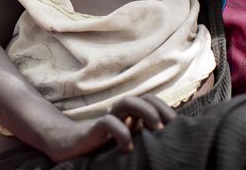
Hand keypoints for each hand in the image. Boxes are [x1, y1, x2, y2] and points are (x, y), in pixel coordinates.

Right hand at [42, 94, 176, 162]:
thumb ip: (140, 137)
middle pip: (143, 98)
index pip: (151, 101)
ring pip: (127, 102)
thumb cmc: (99, 146)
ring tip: (156, 130)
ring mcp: (107, 119)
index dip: (165, 108)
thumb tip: (165, 144)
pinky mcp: (93, 129)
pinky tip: (128, 147)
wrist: (67, 146)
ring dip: (146, 112)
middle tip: (170, 127)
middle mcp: (119, 113)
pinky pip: (109, 123)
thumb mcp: (124, 141)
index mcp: (129, 116)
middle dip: (159, 108)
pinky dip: (122, 133)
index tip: (178, 126)